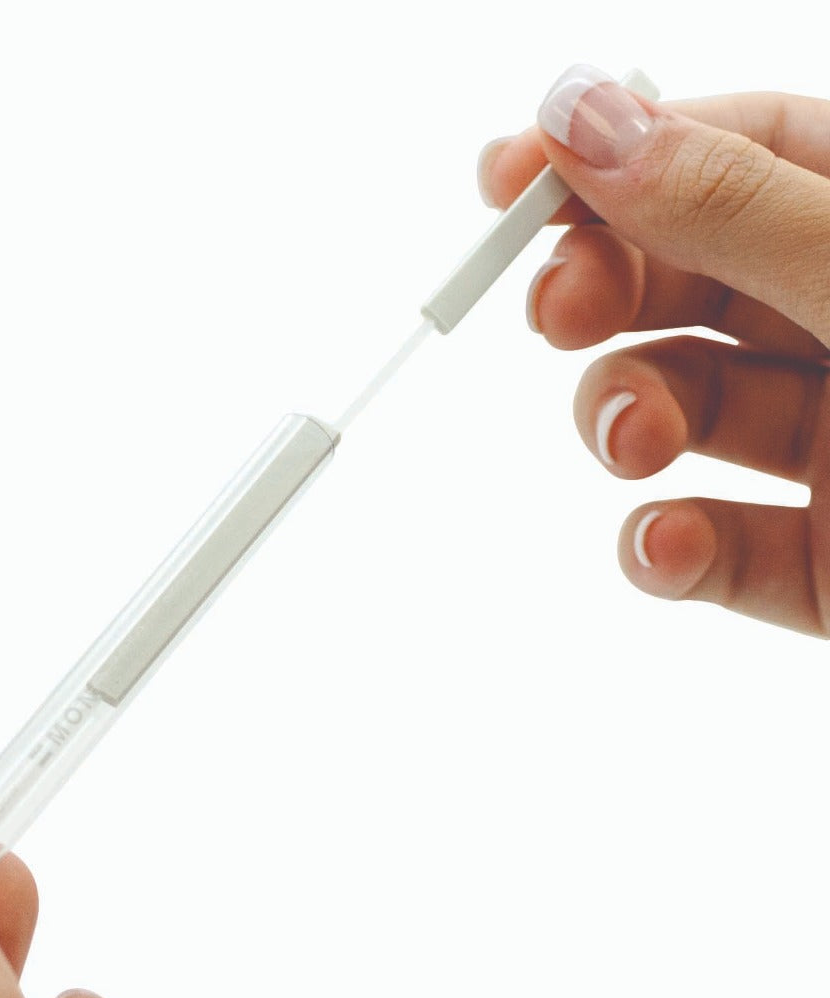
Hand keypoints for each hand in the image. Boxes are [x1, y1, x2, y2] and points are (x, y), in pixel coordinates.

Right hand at [479, 64, 829, 634]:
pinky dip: (664, 552)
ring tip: (630, 441)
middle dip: (601, 292)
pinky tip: (670, 547)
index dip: (616, 153)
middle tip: (555, 309)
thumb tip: (586, 122)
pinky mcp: (822, 568)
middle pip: (682, 280)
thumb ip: (733, 210)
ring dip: (621, 419)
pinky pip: (709, 549)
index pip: (733, 150)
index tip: (507, 178)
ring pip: (675, 410)